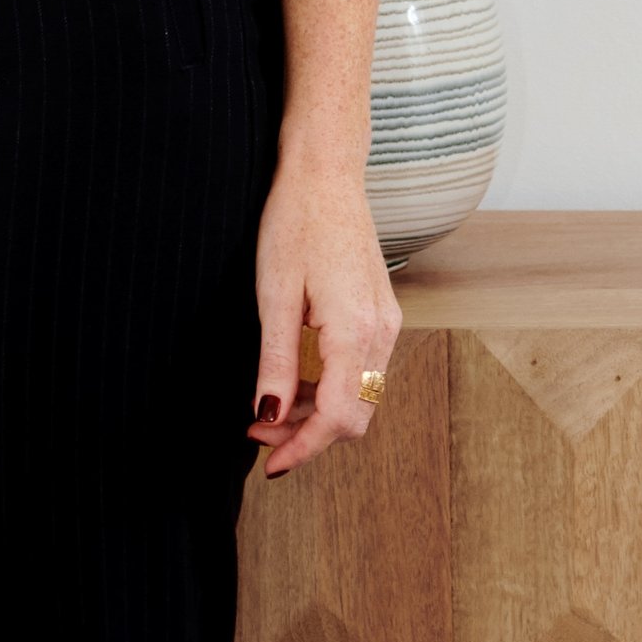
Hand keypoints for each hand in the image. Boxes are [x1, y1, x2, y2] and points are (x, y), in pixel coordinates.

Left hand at [249, 144, 400, 476]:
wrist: (327, 175)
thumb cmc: (296, 224)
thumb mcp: (273, 296)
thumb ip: (275, 362)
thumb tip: (269, 418)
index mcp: (356, 329)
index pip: (338, 417)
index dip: (303, 450)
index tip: (269, 466)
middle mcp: (382, 332)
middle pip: (354, 416)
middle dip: (308, 435)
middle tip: (256, 431)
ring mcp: (386, 323)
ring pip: (358, 396)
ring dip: (316, 412)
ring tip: (267, 405)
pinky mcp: (381, 314)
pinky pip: (360, 370)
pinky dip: (328, 387)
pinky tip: (292, 378)